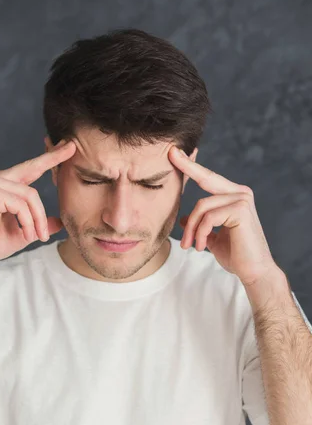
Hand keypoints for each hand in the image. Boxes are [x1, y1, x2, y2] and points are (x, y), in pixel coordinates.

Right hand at [0, 139, 75, 266]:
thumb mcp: (26, 232)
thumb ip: (40, 224)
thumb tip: (59, 222)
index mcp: (8, 184)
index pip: (32, 168)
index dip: (50, 158)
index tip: (69, 147)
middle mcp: (0, 179)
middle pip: (34, 167)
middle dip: (53, 158)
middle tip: (72, 148)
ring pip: (31, 195)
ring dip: (38, 219)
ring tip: (38, 236)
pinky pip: (21, 205)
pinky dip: (27, 221)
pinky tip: (25, 233)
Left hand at [168, 147, 278, 286]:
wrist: (254, 272)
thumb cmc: (236, 256)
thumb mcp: (212, 238)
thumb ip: (201, 225)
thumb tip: (182, 218)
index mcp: (234, 196)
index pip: (209, 177)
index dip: (191, 165)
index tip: (174, 152)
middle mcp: (240, 193)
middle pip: (205, 180)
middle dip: (187, 167)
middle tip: (170, 155)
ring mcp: (242, 199)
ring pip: (202, 206)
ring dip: (191, 229)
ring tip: (189, 246)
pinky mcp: (241, 210)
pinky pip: (208, 217)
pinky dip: (200, 233)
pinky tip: (200, 247)